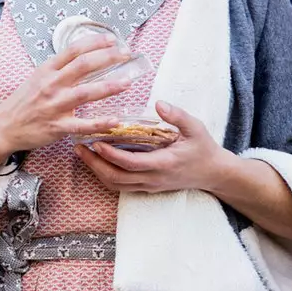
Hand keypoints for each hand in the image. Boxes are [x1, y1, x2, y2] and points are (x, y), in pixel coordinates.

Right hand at [0, 34, 137, 163]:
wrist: (3, 127)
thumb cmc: (23, 101)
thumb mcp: (37, 77)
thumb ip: (59, 68)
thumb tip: (83, 56)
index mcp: (47, 70)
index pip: (73, 50)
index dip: (95, 42)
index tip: (112, 39)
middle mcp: (52, 84)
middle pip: (84, 66)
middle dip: (108, 58)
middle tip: (126, 54)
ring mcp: (55, 106)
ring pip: (86, 93)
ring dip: (109, 87)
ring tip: (127, 82)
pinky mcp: (57, 126)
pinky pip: (83, 125)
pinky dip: (100, 123)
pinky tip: (115, 120)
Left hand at [72, 101, 229, 194]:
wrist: (213, 173)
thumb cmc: (204, 148)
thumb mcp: (196, 128)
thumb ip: (178, 116)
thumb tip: (159, 103)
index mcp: (164, 164)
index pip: (130, 163)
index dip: (110, 154)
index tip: (95, 141)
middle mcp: (153, 179)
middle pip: (116, 178)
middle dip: (94, 165)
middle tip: (78, 148)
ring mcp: (150, 186)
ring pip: (116, 185)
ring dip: (97, 171)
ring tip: (83, 154)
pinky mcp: (148, 187)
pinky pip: (122, 185)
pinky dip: (106, 175)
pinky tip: (98, 162)